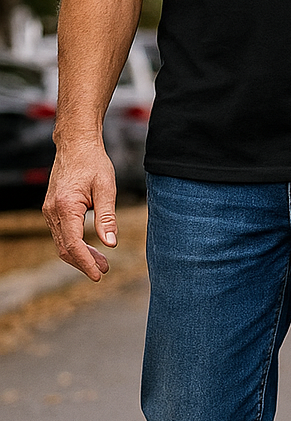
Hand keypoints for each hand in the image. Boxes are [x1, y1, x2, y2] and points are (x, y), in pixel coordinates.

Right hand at [43, 141, 117, 281]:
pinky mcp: (52, 209)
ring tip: (102, 262)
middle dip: (84, 262)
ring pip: (61, 242)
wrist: (76, 145)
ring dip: (80, 255)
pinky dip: (75, 244)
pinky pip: (61, 233)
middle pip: (64, 248)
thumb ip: (107, 218)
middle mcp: (52, 211)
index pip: (73, 244)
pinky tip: (91, 247)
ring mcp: (49, 210)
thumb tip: (110, 244)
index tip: (99, 275)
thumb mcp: (106, 189)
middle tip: (104, 270)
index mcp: (65, 206)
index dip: (86, 262)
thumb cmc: (93, 163)